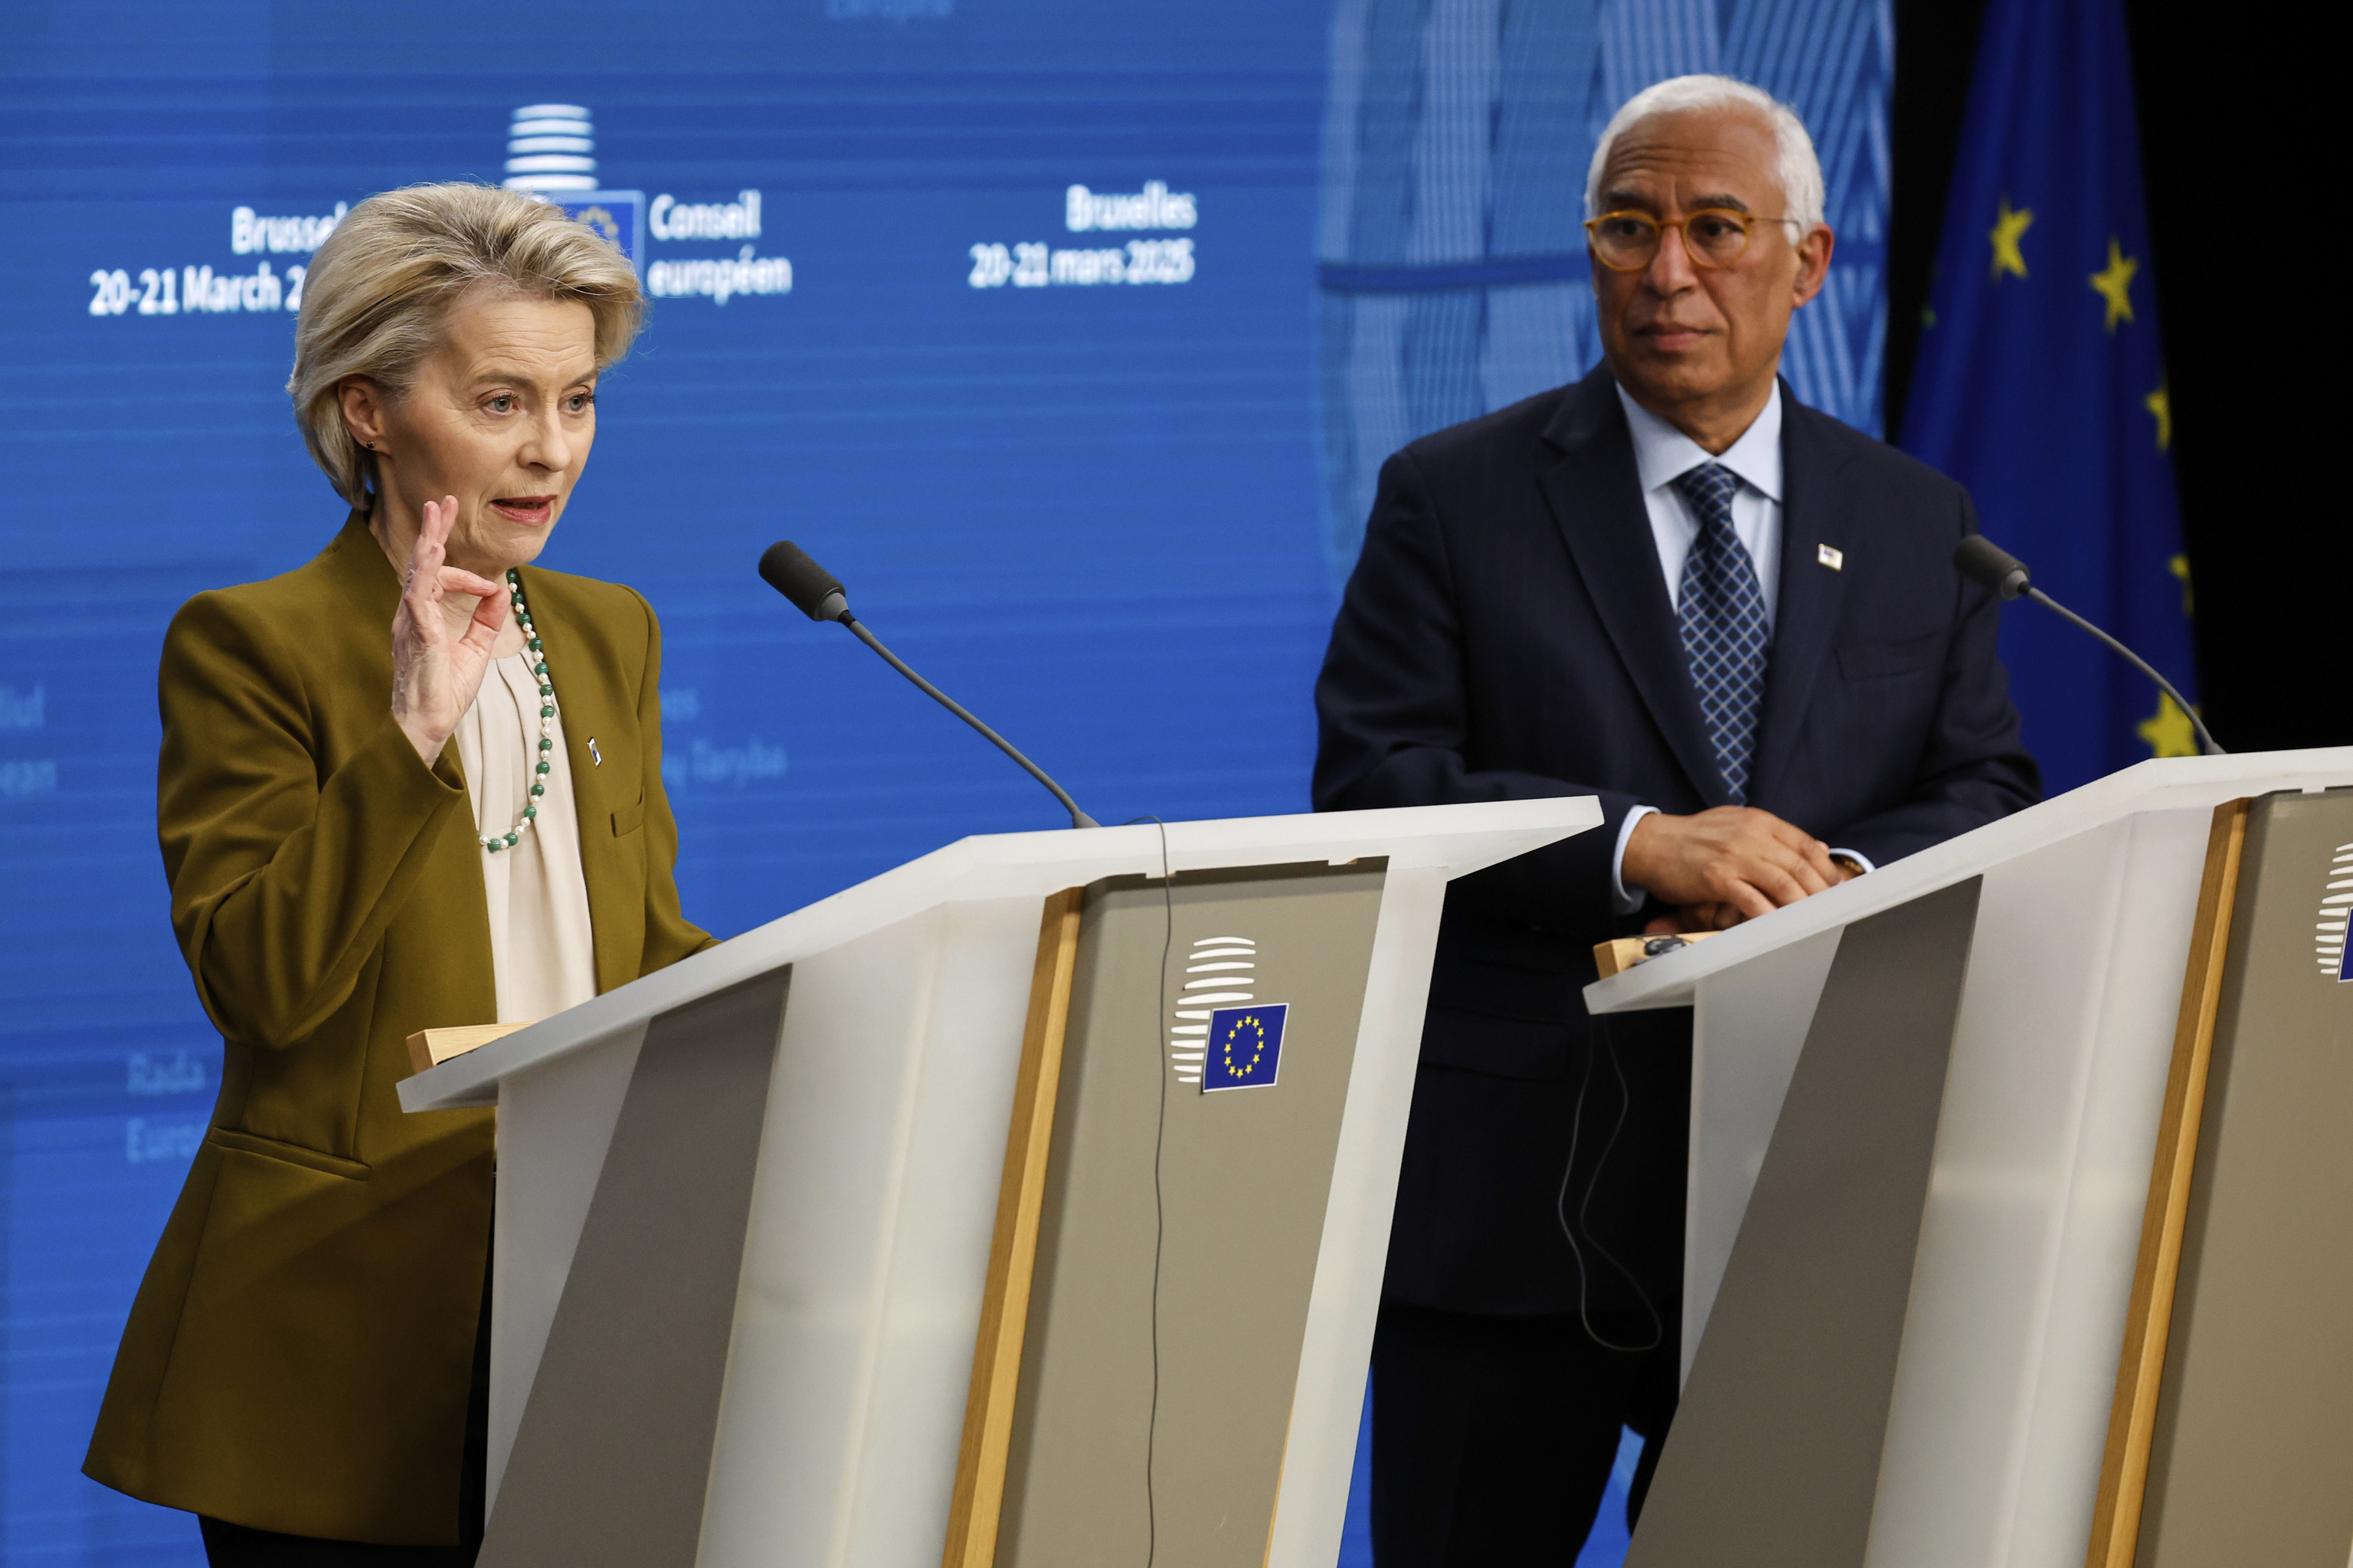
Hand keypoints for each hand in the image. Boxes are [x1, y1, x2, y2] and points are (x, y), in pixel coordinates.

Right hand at [390, 496, 509, 764]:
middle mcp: (413, 613)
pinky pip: (418, 597)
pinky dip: (427, 575)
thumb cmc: (446, 689)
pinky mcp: (416, 634)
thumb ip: (487, 619)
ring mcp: (411, 622)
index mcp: (425, 616)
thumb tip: (501, 591)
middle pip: (422, 563)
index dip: (466, 573)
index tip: (493, 586)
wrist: (430, 722)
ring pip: (418, 572)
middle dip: (434, 531)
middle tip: (443, 501)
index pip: (440, 578)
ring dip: (430, 541)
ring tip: (435, 513)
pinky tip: (432, 556)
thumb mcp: (477, 648)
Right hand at [1623, 806, 1847, 929]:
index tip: (1836, 888)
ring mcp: (1735, 856)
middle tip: (1831, 910)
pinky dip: (1770, 915)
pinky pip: (1753, 900)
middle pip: (1800, 866)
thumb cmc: (1692, 837)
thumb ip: (1773, 834)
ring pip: (1783, 883)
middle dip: (1820, 892)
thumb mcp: (1735, 823)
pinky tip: (1778, 925)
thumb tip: (1815, 847)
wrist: (1651, 842)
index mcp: (1758, 821)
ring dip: (1801, 906)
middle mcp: (1751, 835)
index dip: (1826, 869)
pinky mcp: (1718, 879)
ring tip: (1811, 921)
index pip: (1806, 844)